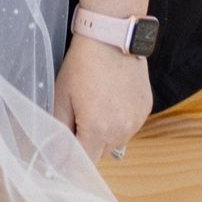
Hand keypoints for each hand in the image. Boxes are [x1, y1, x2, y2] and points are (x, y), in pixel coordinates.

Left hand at [52, 34, 152, 164]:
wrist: (111, 38)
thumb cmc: (82, 65)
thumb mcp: (62, 96)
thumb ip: (58, 130)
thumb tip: (56, 154)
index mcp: (96, 128)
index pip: (84, 163)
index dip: (72, 162)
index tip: (63, 155)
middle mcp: (120, 129)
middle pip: (100, 154)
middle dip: (87, 145)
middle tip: (78, 120)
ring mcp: (136, 120)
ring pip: (116, 142)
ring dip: (105, 135)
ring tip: (96, 106)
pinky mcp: (145, 109)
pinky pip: (129, 127)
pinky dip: (119, 121)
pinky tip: (111, 100)